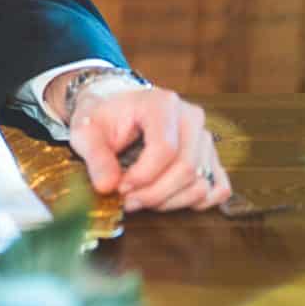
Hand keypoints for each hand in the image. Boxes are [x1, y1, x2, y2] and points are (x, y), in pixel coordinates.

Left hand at [67, 84, 229, 212]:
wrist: (117, 109)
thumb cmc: (103, 118)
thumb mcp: (86, 131)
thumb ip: (95, 156)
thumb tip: (107, 187)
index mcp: (162, 103)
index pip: (165, 148)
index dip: (144, 176)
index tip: (121, 188)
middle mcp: (191, 117)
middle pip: (186, 169)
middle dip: (155, 194)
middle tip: (129, 201)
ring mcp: (205, 137)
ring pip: (202, 183)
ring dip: (171, 202)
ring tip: (143, 198)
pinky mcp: (212, 156)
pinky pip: (218, 188)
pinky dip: (196, 202)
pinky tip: (169, 198)